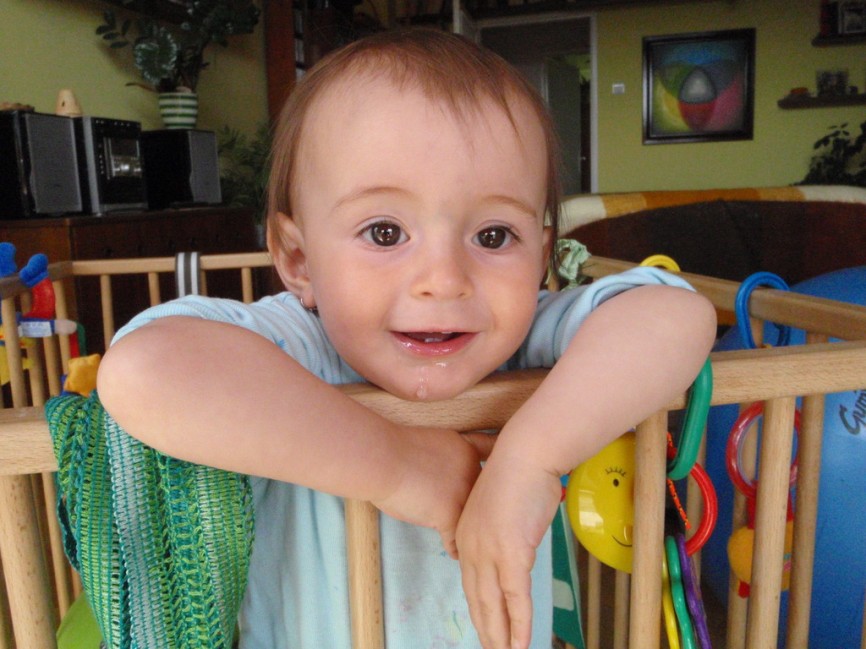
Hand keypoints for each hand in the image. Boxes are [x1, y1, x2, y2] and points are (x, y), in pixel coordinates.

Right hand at [371, 427, 496, 556]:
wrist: (384, 459)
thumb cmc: (396, 449)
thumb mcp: (431, 441)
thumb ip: (446, 458)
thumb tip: (446, 475)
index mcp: (466, 451)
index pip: (489, 461)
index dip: (495, 474)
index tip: (501, 483)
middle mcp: (471, 473)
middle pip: (486, 496)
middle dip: (487, 510)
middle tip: (489, 523)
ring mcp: (463, 495)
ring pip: (474, 520)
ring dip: (475, 534)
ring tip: (479, 546)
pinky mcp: (450, 516)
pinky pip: (455, 540)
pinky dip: (455, 549)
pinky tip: (457, 555)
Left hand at [455, 452, 561, 648]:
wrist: (526, 454)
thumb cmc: (520, 473)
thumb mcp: (503, 506)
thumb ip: (502, 529)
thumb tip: (516, 541)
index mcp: (466, 533)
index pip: (471, 580)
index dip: (480, 606)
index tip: (486, 625)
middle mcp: (471, 546)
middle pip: (477, 598)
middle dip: (486, 628)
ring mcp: (489, 551)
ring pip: (493, 604)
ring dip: (501, 635)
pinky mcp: (511, 553)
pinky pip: (516, 598)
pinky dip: (520, 624)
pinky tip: (521, 643)